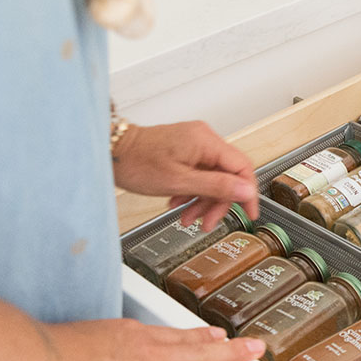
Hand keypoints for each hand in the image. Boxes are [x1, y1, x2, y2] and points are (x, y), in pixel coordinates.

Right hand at [16, 320, 268, 360]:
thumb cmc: (48, 351)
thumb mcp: (81, 336)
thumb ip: (95, 348)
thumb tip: (85, 359)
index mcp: (134, 336)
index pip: (176, 336)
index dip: (201, 337)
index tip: (216, 335)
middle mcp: (149, 354)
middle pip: (201, 350)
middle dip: (233, 350)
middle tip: (256, 347)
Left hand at [112, 121, 259, 228]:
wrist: (110, 152)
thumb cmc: (136, 162)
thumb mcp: (179, 182)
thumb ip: (217, 186)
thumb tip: (246, 191)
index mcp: (206, 142)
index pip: (242, 168)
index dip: (248, 193)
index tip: (249, 212)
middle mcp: (204, 138)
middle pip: (227, 175)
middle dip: (218, 202)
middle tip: (208, 222)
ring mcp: (194, 143)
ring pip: (212, 177)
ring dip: (202, 200)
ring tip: (188, 218)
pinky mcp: (184, 149)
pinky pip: (199, 173)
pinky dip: (192, 191)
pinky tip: (179, 203)